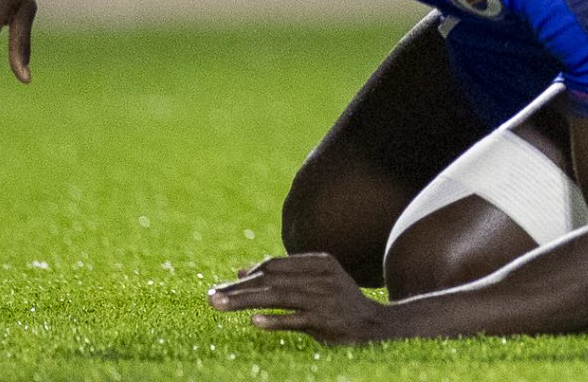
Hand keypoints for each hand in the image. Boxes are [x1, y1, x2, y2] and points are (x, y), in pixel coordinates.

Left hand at [210, 254, 399, 343]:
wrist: (377, 326)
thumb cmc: (340, 304)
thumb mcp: (316, 283)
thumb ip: (283, 277)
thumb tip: (241, 271)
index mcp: (320, 262)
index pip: (275, 265)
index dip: (247, 275)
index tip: (223, 288)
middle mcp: (322, 276)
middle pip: (272, 279)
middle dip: (237, 288)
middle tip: (210, 297)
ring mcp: (325, 298)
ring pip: (277, 297)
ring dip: (244, 301)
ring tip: (218, 305)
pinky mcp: (326, 321)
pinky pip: (295, 320)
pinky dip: (275, 320)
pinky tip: (254, 322)